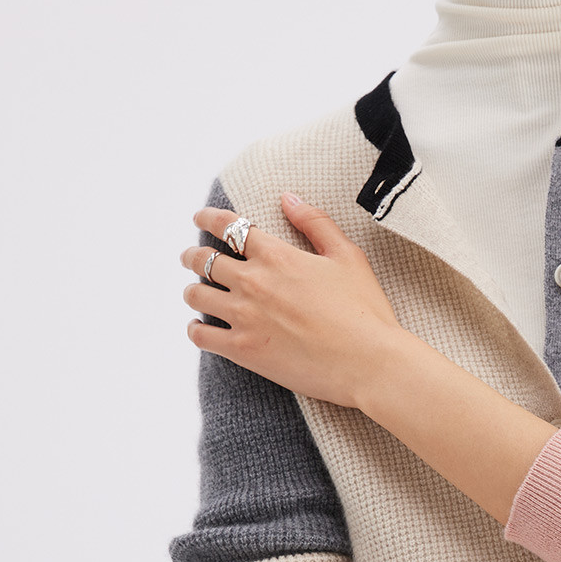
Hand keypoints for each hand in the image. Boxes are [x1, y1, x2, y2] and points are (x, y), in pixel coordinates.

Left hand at [180, 193, 403, 407]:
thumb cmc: (364, 310)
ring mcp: (244, 317)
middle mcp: (253, 282)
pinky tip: (200, 327)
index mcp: (277, 255)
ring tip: (196, 292)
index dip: (209, 219)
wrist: (368, 362)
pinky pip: (200, 336)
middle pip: (204, 260)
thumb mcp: (348, 256)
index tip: (200, 219)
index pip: (229, 227)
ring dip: (193, 290)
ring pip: (196, 296)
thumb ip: (316, 223)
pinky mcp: (243, 350)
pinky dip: (195, 329)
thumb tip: (288, 199)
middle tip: (192, 257)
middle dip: (193, 256)